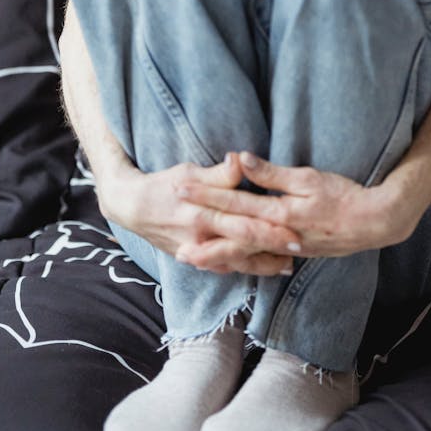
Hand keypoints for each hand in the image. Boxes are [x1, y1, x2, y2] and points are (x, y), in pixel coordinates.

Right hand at [100, 153, 302, 276]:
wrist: (131, 208)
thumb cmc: (164, 184)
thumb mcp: (189, 173)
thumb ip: (219, 173)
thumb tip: (241, 160)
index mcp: (203, 214)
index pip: (243, 223)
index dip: (270, 228)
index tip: (294, 229)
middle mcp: (201, 238)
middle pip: (243, 246)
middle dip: (272, 249)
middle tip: (299, 248)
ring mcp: (197, 252)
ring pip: (235, 262)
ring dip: (262, 265)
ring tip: (287, 265)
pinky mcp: (193, 258)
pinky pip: (222, 267)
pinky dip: (243, 269)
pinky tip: (261, 269)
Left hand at [173, 152, 418, 270]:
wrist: (374, 222)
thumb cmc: (344, 195)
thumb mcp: (308, 178)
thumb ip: (272, 173)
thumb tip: (239, 160)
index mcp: (279, 213)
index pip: (233, 203)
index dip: (206, 196)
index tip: (181, 189)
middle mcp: (277, 235)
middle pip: (231, 233)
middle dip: (201, 231)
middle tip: (173, 231)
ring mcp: (284, 248)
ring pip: (243, 253)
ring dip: (215, 254)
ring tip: (190, 257)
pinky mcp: (292, 253)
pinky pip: (258, 261)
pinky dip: (240, 262)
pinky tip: (227, 264)